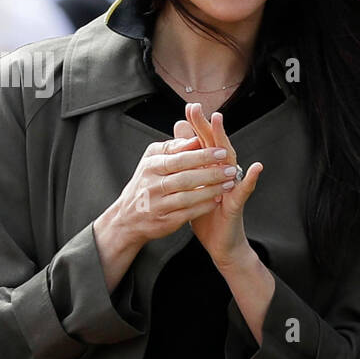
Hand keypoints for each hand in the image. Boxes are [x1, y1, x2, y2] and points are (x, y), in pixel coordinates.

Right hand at [109, 131, 235, 246]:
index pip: (178, 159)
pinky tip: (217, 200)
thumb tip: (195, 137)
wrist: (128, 217)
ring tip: (229, 184)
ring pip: (188, 197)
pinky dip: (204, 206)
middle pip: (185, 178)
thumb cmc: (146, 183)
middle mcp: (152, 186)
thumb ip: (174, 148)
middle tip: (231, 168)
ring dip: (211, 190)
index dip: (201, 155)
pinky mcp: (165, 221)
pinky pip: (188, 213)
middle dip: (211, 173)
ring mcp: (158, 205)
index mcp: (151, 166)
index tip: (221, 151)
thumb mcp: (153, 160)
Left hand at [174, 102, 262, 269]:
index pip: (204, 144)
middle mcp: (223, 174)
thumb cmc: (207, 214)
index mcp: (210, 169)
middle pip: (216, 146)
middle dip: (208, 126)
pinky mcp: (237, 204)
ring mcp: (232, 187)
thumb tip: (181, 133)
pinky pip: (244, 190)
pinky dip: (250, 179)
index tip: (189, 108)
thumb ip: (190, 160)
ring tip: (221, 124)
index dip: (197, 126)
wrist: (219, 243)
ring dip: (226, 142)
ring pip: (229, 161)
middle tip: (199, 108)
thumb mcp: (194, 185)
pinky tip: (255, 168)